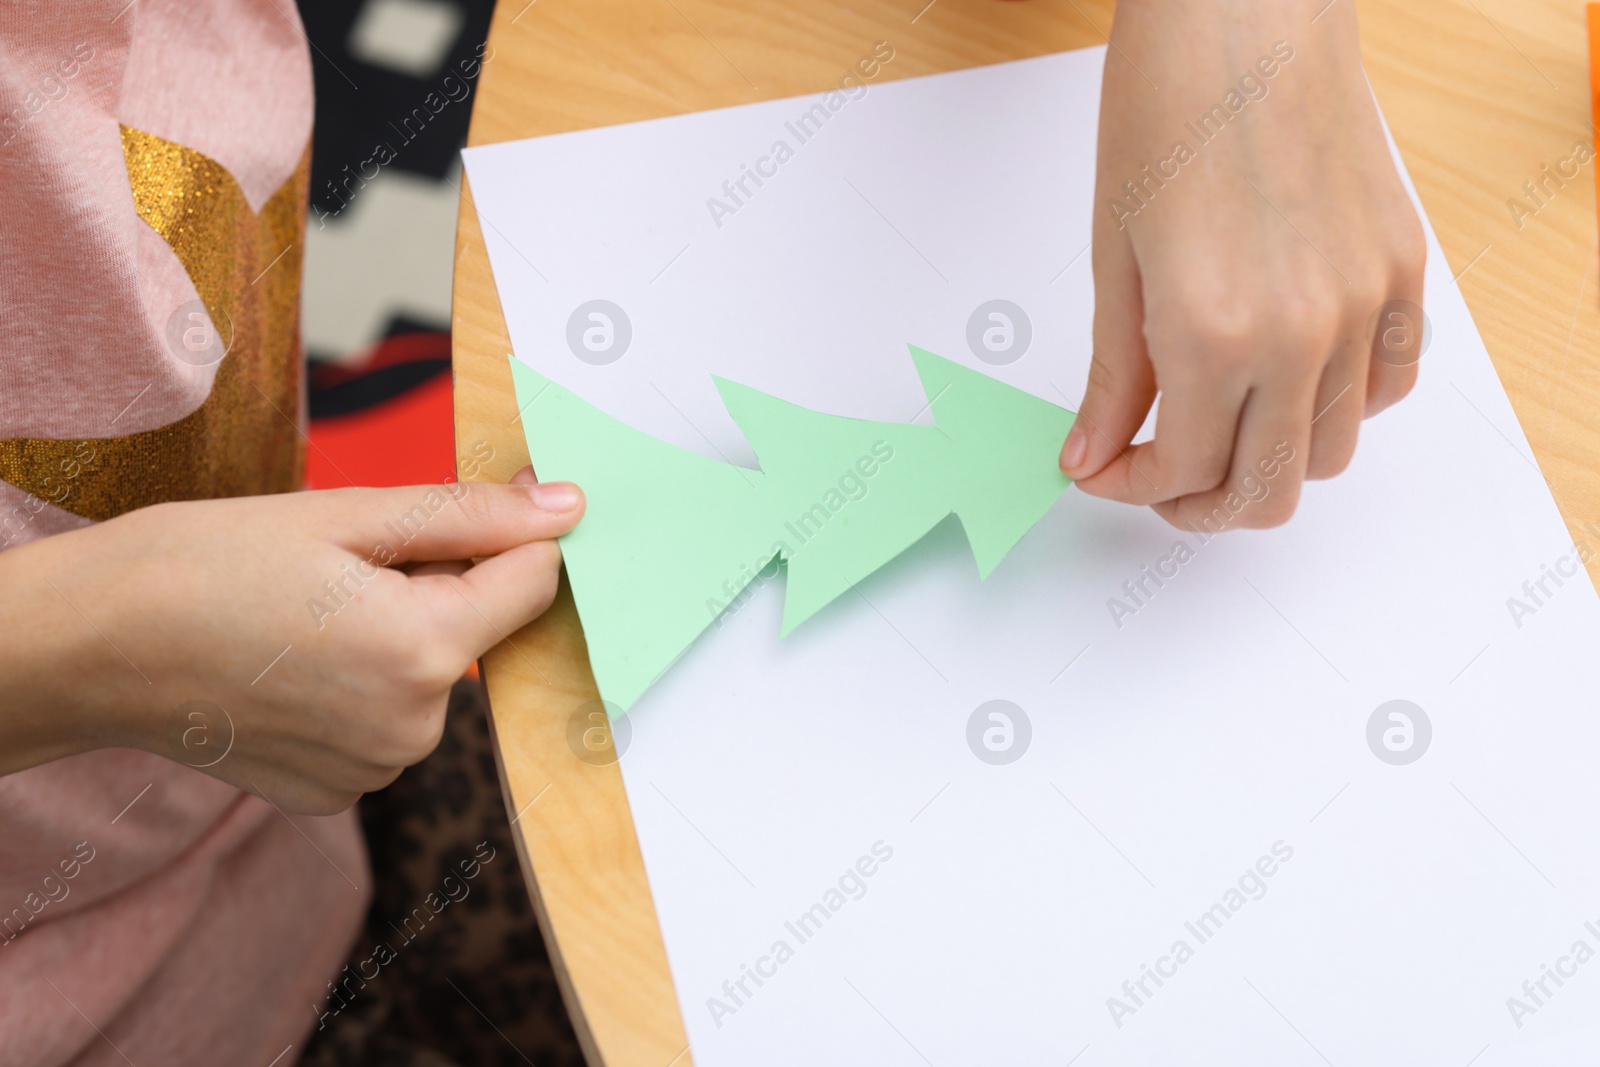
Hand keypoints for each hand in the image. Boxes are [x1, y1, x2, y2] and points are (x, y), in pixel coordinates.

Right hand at [0, 468, 582, 812]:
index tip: (453, 519)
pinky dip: (359, 691)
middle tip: (343, 570)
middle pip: (479, 630)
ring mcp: (376, 771)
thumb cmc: (207, 562)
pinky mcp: (337, 794)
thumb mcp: (349, 514)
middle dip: (439, 588)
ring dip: (399, 640)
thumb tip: (566, 507)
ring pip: (432, 678)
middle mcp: (416, 729)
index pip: (536, 581)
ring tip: (308, 618)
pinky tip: (294, 668)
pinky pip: (387, 724)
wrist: (92, 645)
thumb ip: (474, 515)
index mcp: (426, 650)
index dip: (504, 538)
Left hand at [1059, 0, 1424, 528]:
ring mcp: (1365, 305)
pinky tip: (1287, 379)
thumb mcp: (1114, 261)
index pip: (1184, 473)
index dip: (1134, 487)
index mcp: (1214, 335)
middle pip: (1266, 490)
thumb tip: (1093, 455)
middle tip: (1160, 479)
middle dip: (1201, 504)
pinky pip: (1386, 386)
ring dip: (1268, 462)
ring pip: (1330, 452)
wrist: (1247, 20)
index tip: (1107, 470)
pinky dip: (1337, 408)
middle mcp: (1303, 334)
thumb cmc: (1167, 114)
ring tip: (1220, 426)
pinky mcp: (1403, 272)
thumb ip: (1112, 378)